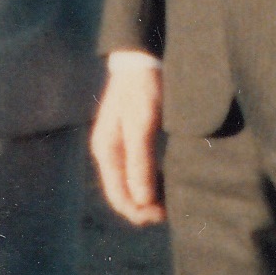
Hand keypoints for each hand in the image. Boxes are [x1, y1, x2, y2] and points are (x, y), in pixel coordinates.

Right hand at [91, 53, 165, 225]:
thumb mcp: (143, 124)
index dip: (137, 211)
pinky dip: (148, 181)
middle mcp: (108, 151)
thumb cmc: (143, 88)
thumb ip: (140, 161)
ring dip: (146, 196)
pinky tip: (164, 183)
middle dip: (142, 207)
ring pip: (129, 182)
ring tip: (168, 203)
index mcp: (107, 150)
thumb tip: (141, 200)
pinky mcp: (130, 137)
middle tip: (168, 213)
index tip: (161, 216)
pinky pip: (135, 169)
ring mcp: (118, 144)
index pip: (118, 195)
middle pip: (121, 192)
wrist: (143, 58)